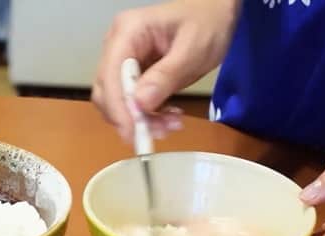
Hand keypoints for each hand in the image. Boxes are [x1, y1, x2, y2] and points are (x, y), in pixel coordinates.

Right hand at [91, 0, 240, 140]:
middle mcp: (118, 46)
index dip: (118, 108)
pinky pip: (132, 102)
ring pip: (118, 101)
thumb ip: (166, 76)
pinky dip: (149, 115)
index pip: (110, 75)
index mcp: (127, 32)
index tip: (133, 132)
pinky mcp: (135, 74)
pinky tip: (171, 116)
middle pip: (107, 91)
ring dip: (141, 120)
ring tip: (173, 124)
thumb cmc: (208, 22)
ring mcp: (124, 60)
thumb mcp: (192, 49)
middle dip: (130, 117)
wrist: (217, 13)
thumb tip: (140, 104)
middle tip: (160, 132)